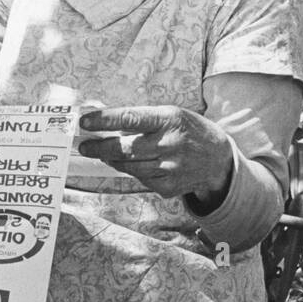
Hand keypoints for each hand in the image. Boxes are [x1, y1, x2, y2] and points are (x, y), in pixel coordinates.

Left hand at [78, 105, 233, 204]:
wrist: (218, 160)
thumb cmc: (188, 131)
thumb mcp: (170, 115)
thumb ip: (142, 119)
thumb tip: (105, 123)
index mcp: (169, 120)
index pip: (130, 118)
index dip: (105, 120)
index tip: (85, 122)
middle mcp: (169, 144)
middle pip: (124, 149)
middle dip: (99, 147)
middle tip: (84, 146)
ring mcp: (169, 168)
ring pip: (128, 166)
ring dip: (112, 159)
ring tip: (103, 153)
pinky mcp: (168, 186)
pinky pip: (140, 178)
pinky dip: (132, 171)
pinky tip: (132, 163)